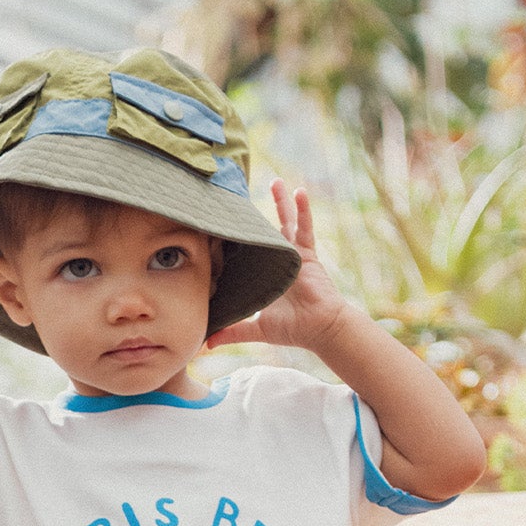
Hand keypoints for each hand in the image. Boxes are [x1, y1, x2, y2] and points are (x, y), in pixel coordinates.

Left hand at [206, 180, 350, 353]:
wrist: (319, 329)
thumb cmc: (293, 329)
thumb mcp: (257, 329)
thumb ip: (233, 332)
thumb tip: (206, 344)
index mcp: (266, 276)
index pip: (249, 253)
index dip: (238, 239)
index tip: (223, 224)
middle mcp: (279, 262)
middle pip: (265, 232)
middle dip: (256, 215)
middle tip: (244, 195)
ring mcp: (294, 256)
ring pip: (286, 223)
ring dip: (281, 202)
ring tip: (275, 182)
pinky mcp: (308, 255)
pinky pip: (305, 228)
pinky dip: (303, 210)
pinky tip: (299, 192)